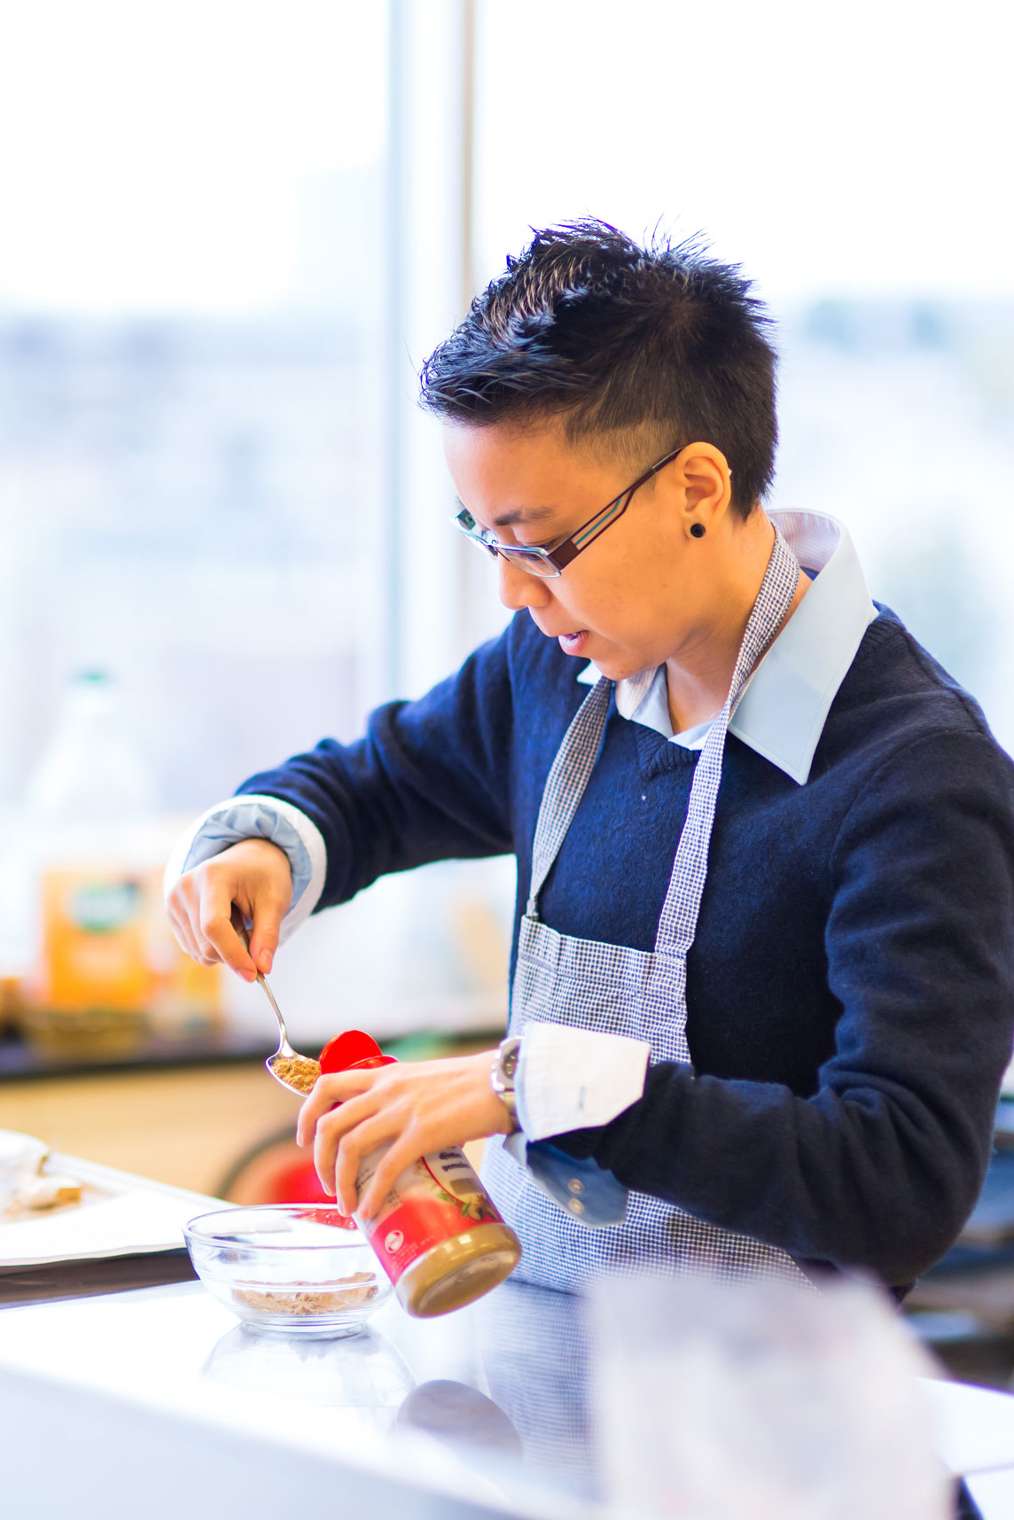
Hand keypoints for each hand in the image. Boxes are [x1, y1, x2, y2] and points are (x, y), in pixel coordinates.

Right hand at [167, 837, 292, 980]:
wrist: (246, 858)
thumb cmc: (263, 875)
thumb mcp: (275, 901)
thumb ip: (268, 935)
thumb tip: (262, 969)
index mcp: (212, 877)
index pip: (214, 926)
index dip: (233, 954)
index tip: (254, 975)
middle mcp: (184, 888)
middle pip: (206, 944)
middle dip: (235, 953)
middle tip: (256, 937)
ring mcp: (173, 901)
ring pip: (198, 951)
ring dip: (224, 950)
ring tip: (238, 921)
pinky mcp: (171, 914)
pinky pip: (193, 949)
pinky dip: (214, 947)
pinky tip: (225, 923)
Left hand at [296, 1051, 513, 1219]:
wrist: (503, 1081)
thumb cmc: (473, 1083)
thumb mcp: (425, 1079)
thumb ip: (406, 1099)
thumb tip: (401, 1134)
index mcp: (386, 1075)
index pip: (327, 1084)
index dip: (307, 1113)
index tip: (305, 1139)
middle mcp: (386, 1090)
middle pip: (330, 1124)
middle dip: (319, 1161)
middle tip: (327, 1185)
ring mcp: (402, 1111)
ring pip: (349, 1147)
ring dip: (339, 1183)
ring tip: (347, 1206)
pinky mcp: (422, 1133)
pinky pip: (385, 1168)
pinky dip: (371, 1193)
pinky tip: (371, 1210)